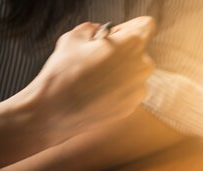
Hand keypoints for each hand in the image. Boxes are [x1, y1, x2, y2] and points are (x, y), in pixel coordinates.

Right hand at [20, 16, 155, 142]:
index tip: (115, 34)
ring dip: (120, 71)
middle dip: (122, 50)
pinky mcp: (133, 105)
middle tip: (99, 57)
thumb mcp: (73, 37)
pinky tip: (98, 93)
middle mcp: (142, 65)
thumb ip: (93, 29)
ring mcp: (140, 88)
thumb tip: (99, 32)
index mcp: (131, 43)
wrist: (56, 112)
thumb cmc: (64, 73)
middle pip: (139, 50)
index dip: (128, 27)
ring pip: (134, 72)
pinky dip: (118, 89)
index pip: (146, 25)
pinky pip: (129, 90)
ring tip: (95, 78)